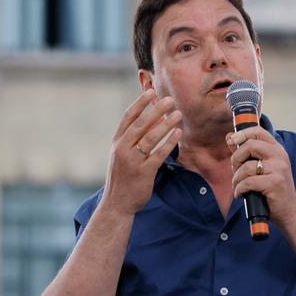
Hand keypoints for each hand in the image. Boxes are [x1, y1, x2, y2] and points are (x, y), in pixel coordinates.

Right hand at [101, 90, 181, 214]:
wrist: (117, 203)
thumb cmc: (123, 177)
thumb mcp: (123, 154)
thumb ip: (135, 137)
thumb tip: (153, 118)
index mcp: (117, 142)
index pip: (128, 117)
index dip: (140, 103)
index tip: (151, 91)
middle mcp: (122, 149)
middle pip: (140, 124)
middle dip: (156, 110)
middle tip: (170, 99)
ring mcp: (132, 161)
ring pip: (151, 138)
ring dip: (166, 124)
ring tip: (178, 114)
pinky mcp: (143, 172)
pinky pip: (158, 154)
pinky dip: (169, 142)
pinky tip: (178, 133)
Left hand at [227, 126, 295, 228]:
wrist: (289, 212)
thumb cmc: (273, 191)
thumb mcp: (261, 169)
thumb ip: (246, 153)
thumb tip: (229, 137)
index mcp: (277, 150)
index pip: (258, 131)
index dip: (242, 134)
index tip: (232, 141)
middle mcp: (279, 156)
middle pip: (249, 146)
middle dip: (236, 159)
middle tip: (235, 172)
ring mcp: (278, 169)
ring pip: (246, 167)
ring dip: (236, 179)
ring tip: (238, 187)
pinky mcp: (274, 183)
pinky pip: (248, 182)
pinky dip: (239, 189)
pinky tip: (241, 195)